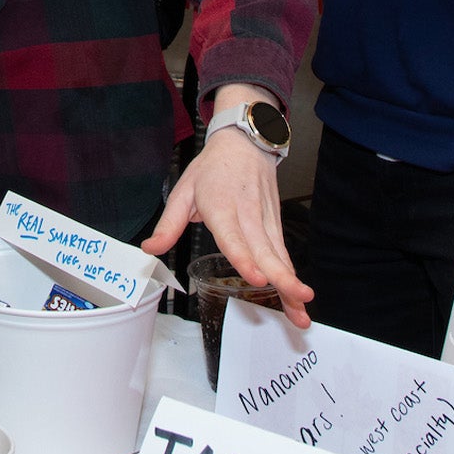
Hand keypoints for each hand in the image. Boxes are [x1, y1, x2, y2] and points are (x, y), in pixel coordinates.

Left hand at [144, 108, 311, 327]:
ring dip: (292, 282)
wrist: (244, 144)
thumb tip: (150, 250)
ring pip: (280, 255)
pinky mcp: (275, 226)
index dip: (245, 259)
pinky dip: (292, 276)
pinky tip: (299, 298)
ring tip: (303, 310)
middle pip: (266, 251)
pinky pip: (284, 254)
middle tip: (297, 298)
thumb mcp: (183, 190)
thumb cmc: (212, 169)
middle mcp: (248, 216)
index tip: (257, 278)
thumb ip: (168, 224)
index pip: (235, 238)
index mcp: (221, 207)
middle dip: (282, 278)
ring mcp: (265, 221)